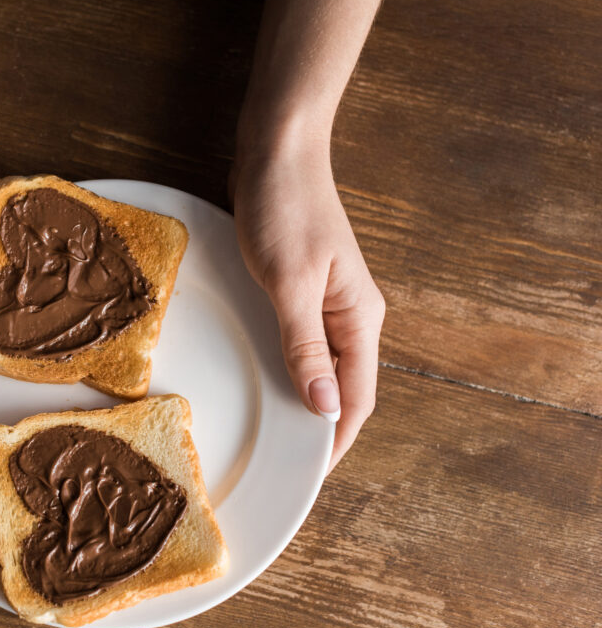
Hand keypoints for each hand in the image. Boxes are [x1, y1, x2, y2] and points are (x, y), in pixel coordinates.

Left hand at [232, 144, 384, 471]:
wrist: (277, 152)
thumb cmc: (285, 209)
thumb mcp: (291, 282)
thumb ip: (306, 346)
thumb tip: (326, 407)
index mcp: (359, 318)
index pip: (358, 398)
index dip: (336, 441)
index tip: (308, 475)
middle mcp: (351, 316)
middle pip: (345, 388)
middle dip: (322, 428)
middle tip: (284, 462)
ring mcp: (328, 303)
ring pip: (323, 368)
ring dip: (306, 400)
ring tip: (275, 434)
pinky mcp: (303, 289)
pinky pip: (304, 344)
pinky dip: (290, 369)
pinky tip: (268, 381)